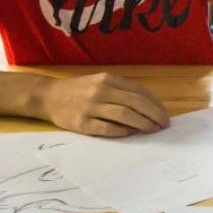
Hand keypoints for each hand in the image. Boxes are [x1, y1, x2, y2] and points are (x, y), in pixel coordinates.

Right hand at [39, 72, 169, 136]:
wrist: (48, 96)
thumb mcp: (101, 82)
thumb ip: (122, 91)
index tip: (164, 114)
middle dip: (154, 115)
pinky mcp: (83, 123)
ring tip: (152, 130)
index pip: (139, 92)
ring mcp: (91, 107)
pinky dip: (123, 131)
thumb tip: (149, 107)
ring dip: (143, 124)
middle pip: (136, 103)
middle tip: (164, 125)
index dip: (155, 104)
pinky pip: (108, 129)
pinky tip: (131, 133)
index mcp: (108, 79)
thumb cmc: (80, 90)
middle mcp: (101, 91)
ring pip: (125, 115)